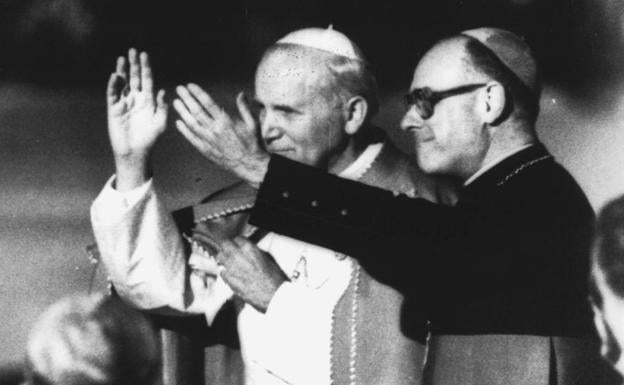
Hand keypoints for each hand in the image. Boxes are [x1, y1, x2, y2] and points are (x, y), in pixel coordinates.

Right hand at [107, 48, 167, 190]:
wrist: (135, 153)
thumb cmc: (150, 140)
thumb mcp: (160, 123)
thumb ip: (162, 107)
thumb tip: (163, 91)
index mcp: (149, 101)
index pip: (147, 80)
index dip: (146, 67)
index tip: (145, 55)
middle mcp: (136, 99)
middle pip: (134, 78)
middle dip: (134, 64)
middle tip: (133, 50)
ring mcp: (124, 103)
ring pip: (123, 83)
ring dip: (122, 71)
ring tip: (122, 58)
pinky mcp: (114, 110)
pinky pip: (113, 94)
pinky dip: (114, 85)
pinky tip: (115, 76)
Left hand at [173, 84, 268, 187]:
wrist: (250, 165)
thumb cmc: (252, 144)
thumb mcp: (252, 124)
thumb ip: (244, 108)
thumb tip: (241, 94)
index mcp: (226, 121)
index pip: (208, 103)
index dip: (198, 93)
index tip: (190, 85)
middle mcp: (215, 130)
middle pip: (197, 111)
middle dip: (187, 99)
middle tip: (179, 89)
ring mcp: (209, 141)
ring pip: (192, 124)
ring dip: (183, 112)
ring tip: (176, 102)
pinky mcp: (206, 150)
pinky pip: (192, 139)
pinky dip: (184, 131)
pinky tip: (178, 123)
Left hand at [216, 236, 286, 311]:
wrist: (273, 295)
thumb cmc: (274, 278)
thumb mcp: (268, 258)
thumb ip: (255, 252)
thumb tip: (248, 251)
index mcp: (249, 248)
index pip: (237, 239)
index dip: (238, 243)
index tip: (238, 246)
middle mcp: (238, 255)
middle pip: (225, 244)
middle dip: (227, 247)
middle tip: (230, 252)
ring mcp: (232, 268)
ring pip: (220, 257)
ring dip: (223, 258)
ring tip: (228, 263)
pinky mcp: (229, 280)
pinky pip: (221, 272)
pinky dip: (225, 272)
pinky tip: (231, 275)